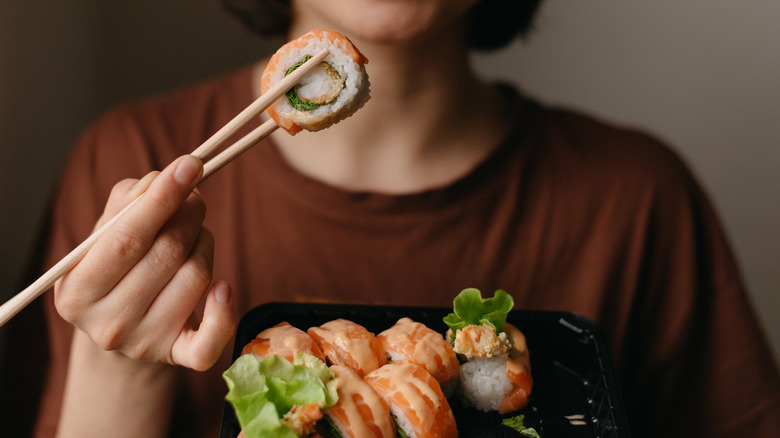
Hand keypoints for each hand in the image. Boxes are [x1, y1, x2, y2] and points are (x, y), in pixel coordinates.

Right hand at [54, 155, 235, 370]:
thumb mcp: (105, 234)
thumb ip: (128, 202)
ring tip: (193, 236)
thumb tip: (164, 180)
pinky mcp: (178, 356)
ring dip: (204, 242)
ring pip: (197, 275)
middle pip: (168, 253)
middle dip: (190, 214)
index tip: (190, 164)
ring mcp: (144, 345)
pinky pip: (213, 337)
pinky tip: (222, 287)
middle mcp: (107, 325)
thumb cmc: (115, 267)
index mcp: (77, 291)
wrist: (120, 327)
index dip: (162, 199)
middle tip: (193, 198)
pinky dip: (225, 308)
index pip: (126, 238)